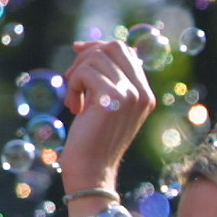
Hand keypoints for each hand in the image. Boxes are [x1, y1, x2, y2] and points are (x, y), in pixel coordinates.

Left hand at [60, 40, 156, 190]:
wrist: (93, 170)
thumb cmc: (93, 140)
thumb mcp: (104, 105)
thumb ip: (106, 81)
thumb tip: (84, 47)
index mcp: (145, 94)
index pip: (125, 51)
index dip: (99, 46)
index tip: (77, 51)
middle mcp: (143, 93)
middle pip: (113, 47)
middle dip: (85, 57)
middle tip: (72, 81)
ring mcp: (131, 95)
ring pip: (96, 58)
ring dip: (75, 76)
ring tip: (74, 101)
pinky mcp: (113, 99)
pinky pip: (85, 73)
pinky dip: (72, 86)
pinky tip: (73, 107)